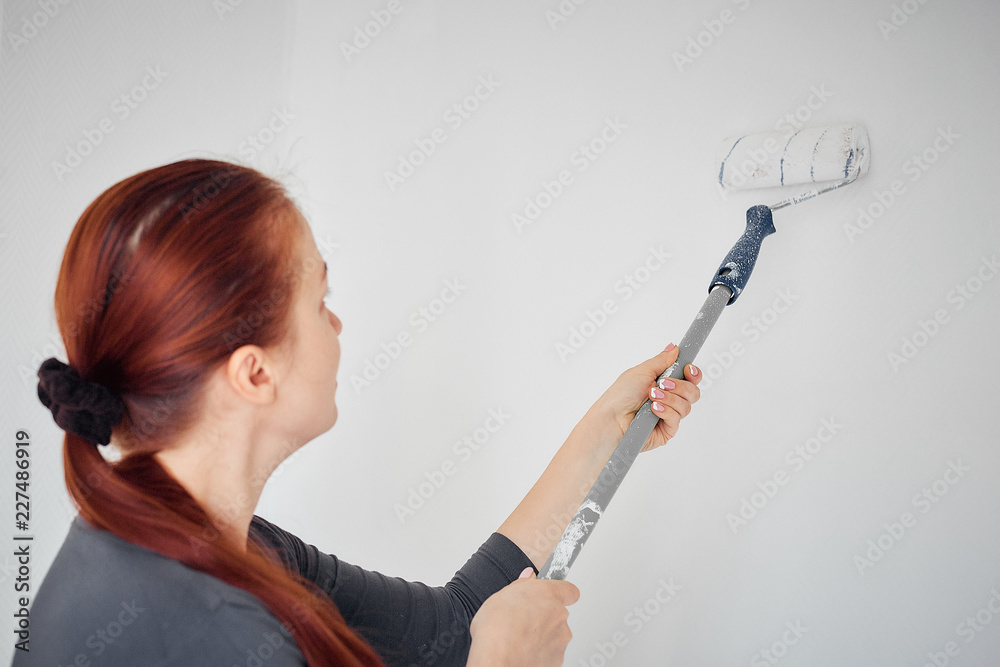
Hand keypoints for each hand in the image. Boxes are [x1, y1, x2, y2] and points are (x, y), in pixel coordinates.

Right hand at [467, 567, 578, 666]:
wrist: (498, 660)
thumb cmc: (497, 629)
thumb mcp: (501, 595)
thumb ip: (521, 585)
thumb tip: (527, 577)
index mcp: (549, 594)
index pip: (569, 589)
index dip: (560, 592)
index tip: (549, 594)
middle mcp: (559, 616)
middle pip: (558, 613)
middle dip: (545, 616)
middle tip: (524, 619)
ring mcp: (560, 639)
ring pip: (555, 634)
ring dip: (542, 635)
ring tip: (519, 638)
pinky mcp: (557, 659)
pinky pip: (550, 652)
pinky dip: (540, 652)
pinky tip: (522, 650)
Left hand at [585, 343, 701, 452]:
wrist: (611, 418)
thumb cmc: (620, 395)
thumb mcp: (642, 371)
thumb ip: (662, 360)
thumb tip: (674, 348)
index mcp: (664, 383)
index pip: (690, 378)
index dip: (693, 373)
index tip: (687, 369)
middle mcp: (669, 399)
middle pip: (693, 392)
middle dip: (680, 386)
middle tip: (663, 383)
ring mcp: (669, 415)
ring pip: (686, 405)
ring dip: (669, 398)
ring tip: (651, 397)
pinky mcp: (667, 430)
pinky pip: (677, 419)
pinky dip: (666, 411)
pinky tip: (653, 409)